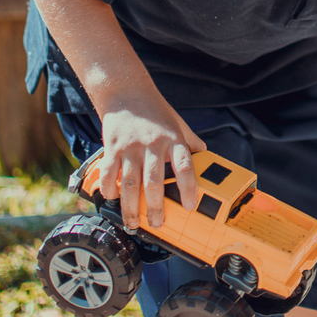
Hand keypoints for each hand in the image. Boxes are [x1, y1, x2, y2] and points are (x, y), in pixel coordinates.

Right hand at [96, 94, 206, 229]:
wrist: (126, 92)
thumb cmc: (156, 111)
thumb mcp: (178, 124)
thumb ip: (191, 143)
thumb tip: (207, 158)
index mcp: (173, 139)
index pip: (185, 166)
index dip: (188, 188)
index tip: (190, 206)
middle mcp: (152, 144)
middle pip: (154, 181)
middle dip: (155, 207)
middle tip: (157, 223)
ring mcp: (130, 147)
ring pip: (130, 183)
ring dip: (131, 207)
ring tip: (134, 223)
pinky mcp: (111, 147)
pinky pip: (109, 173)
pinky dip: (109, 189)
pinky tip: (113, 199)